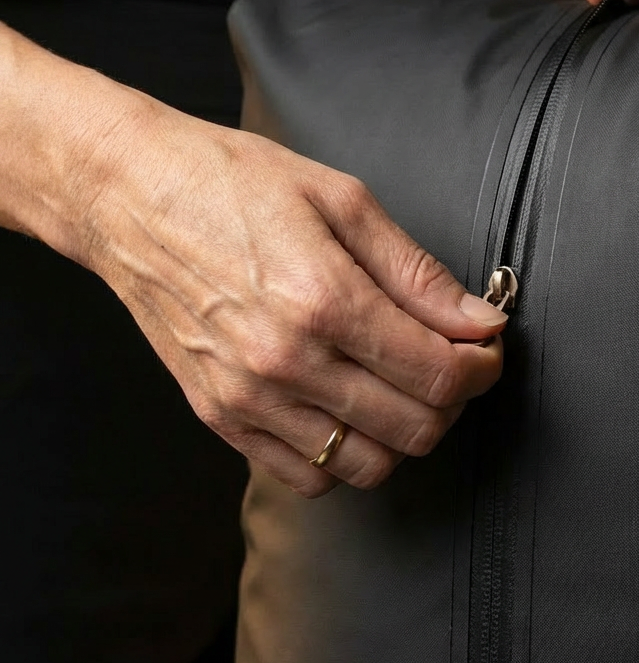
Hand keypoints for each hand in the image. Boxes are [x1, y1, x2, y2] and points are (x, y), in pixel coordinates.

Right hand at [0, 29, 505, 496]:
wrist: (128, 198)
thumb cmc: (232, 184)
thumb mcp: (342, 201)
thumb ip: (418, 274)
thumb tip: (480, 321)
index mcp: (324, 301)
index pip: (439, 374)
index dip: (482, 367)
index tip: (486, 347)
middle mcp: (286, 363)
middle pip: (415, 429)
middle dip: (454, 400)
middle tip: (451, 364)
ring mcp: (249, 400)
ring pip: (368, 467)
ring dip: (404, 434)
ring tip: (400, 388)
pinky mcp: (221, 419)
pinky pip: (309, 478)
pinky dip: (345, 457)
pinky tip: (348, 410)